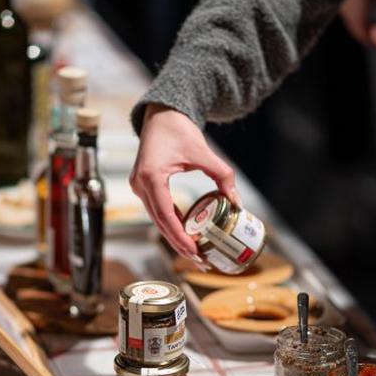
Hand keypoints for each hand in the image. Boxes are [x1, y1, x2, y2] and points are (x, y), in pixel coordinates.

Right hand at [130, 104, 239, 259]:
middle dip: (180, 244)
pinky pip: (157, 211)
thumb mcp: (203, 151)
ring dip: (175, 237)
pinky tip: (187, 236)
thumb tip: (236, 201)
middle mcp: (140, 185)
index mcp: (151, 177)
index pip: (166, 215)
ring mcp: (138, 187)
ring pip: (157, 220)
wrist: (160, 115)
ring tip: (196, 253)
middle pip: (160, 223)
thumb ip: (222, 175)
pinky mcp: (143, 187)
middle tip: (201, 261)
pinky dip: (171, 224)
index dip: (180, 237)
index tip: (196, 251)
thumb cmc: (178, 129)